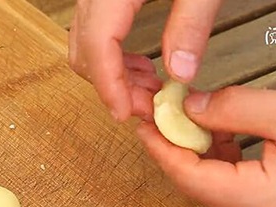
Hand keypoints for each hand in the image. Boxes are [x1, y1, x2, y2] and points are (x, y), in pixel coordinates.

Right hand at [68, 0, 221, 121]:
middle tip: (148, 106)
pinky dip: (113, 55)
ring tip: (150, 89)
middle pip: (84, 50)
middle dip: (111, 85)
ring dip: (112, 73)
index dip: (109, 86)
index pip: (97, 46)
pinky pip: (95, 29)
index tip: (126, 114)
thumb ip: (191, 23)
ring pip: (86, 42)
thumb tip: (181, 73)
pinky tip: (142, 64)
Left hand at [136, 86, 275, 206]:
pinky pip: (232, 192)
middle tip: (160, 116)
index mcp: (262, 201)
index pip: (190, 178)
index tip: (144, 123)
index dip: (161, 148)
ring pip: (213, 189)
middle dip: (175, 148)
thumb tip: (189, 107)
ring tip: (188, 118)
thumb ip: (232, 108)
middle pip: (197, 186)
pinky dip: (220, 164)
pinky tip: (218, 136)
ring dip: (197, 154)